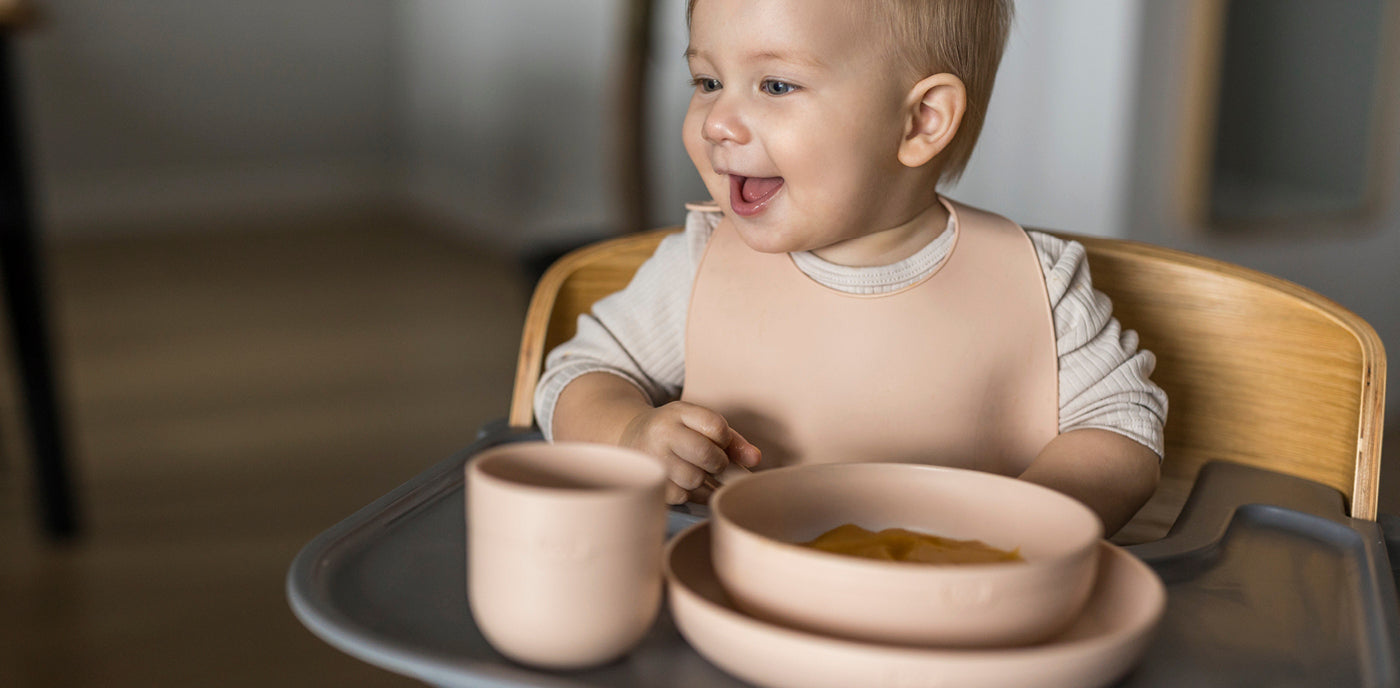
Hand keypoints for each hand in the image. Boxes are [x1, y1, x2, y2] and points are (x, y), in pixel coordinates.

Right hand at [619, 401, 760, 503]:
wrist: (631, 436)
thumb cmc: (676, 431)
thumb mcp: (699, 424)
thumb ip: (732, 441)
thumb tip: (755, 459)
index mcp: (678, 412)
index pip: (716, 426)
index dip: (724, 439)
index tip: (719, 442)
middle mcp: (662, 433)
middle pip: (707, 454)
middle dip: (717, 463)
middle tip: (712, 462)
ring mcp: (653, 459)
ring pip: (695, 479)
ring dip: (703, 479)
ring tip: (695, 469)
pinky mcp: (650, 482)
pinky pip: (684, 495)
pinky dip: (691, 492)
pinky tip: (684, 481)